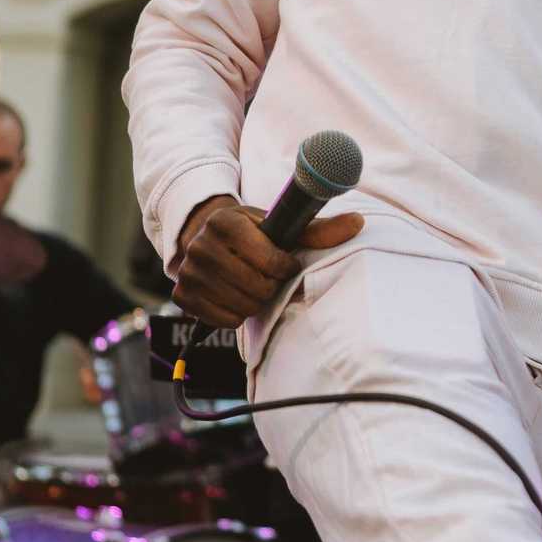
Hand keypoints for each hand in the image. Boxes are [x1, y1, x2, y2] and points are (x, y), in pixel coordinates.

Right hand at [173, 194, 363, 328]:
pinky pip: (225, 320)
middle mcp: (201, 246)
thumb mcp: (281, 228)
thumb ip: (319, 230)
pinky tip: (235, 295)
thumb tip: (358, 222)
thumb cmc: (254, 234)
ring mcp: (188, 272)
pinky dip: (237, 314)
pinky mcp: (183, 296)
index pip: (271, 261)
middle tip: (265, 275)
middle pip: (258, 287)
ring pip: (243, 305)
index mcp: (225, 222)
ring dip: (256, 300)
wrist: (208, 239)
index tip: (282, 261)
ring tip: (252, 284)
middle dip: (270, 285)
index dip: (284, 266)